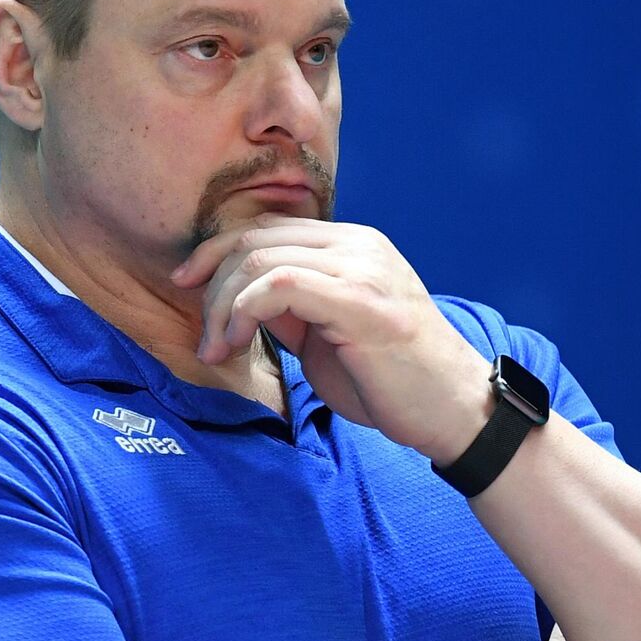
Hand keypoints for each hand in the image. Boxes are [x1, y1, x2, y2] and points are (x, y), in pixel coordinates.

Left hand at [170, 214, 493, 462]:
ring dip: (221, 307)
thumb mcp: (327, 334)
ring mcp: (362, 268)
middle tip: (201, 335)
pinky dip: (243, 311)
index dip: (216, 252)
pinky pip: (280, 285)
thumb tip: (239, 300)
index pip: (266, 228)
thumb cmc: (390, 381)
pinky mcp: (361, 302)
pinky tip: (236, 345)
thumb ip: (291, 308)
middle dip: (210, 283)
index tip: (187, 287)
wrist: (454, 412)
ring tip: (215, 349)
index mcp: (352, 245)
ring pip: (260, 259)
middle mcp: (358, 245)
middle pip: (254, 238)